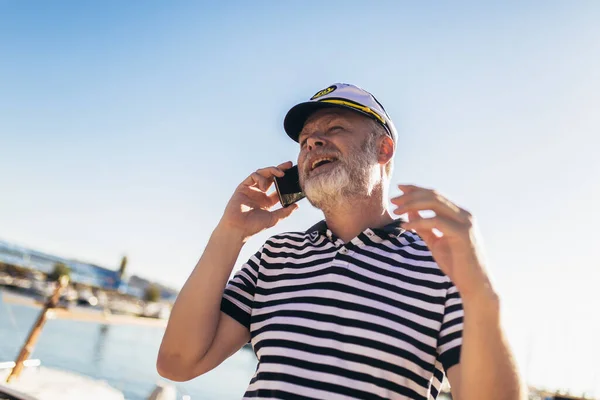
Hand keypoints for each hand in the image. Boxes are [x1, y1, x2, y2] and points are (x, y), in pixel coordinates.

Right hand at [219, 161, 298, 241]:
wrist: (239, 228)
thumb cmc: (255, 226)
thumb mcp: (274, 218)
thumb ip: (285, 212)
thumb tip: (297, 205)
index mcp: (267, 201)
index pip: (278, 186)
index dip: (286, 180)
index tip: (294, 174)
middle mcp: (259, 193)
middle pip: (270, 177)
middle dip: (279, 169)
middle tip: (289, 165)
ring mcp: (251, 189)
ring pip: (262, 173)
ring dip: (271, 170)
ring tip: (280, 174)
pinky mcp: (243, 187)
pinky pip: (253, 176)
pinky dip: (260, 178)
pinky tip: (264, 187)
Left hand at [391, 184, 493, 300]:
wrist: (474, 284)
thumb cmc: (456, 264)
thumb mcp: (435, 242)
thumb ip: (424, 227)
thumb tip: (409, 213)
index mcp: (459, 215)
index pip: (436, 195)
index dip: (416, 189)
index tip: (400, 188)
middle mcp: (464, 215)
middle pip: (434, 196)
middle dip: (412, 195)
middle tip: (393, 200)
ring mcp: (465, 223)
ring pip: (435, 203)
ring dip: (413, 204)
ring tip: (396, 211)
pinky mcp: (462, 234)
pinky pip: (436, 221)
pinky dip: (418, 221)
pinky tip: (406, 227)